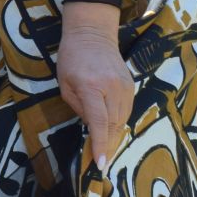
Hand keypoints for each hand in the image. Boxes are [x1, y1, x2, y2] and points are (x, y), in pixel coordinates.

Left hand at [57, 20, 131, 172]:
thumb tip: (91, 127)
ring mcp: (124, 86)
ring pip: (122, 120)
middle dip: (107, 145)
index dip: (100, 144)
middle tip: (100, 161)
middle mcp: (111, 87)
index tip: (100, 162)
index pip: (98, 122)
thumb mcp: (65, 84)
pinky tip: (111, 129)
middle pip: (113, 124)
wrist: (92, 34)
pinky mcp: (131, 86)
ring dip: (114, 136)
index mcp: (91, 87)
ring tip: (105, 148)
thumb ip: (78, 107)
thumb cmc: (72, 59)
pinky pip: (126, 111)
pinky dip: (119, 122)